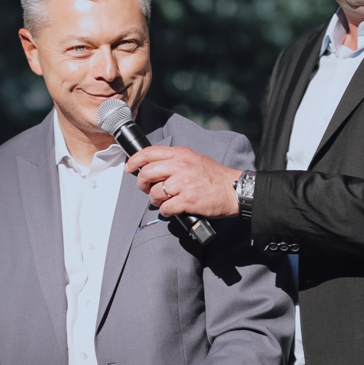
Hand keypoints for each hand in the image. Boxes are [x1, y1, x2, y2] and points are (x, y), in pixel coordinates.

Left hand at [124, 145, 241, 219]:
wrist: (233, 189)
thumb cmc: (214, 176)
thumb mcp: (194, 159)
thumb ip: (175, 160)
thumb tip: (153, 166)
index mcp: (181, 154)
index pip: (149, 152)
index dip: (135, 161)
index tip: (130, 168)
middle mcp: (181, 166)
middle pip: (147, 173)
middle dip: (143, 184)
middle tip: (148, 189)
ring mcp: (184, 183)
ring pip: (155, 193)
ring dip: (156, 200)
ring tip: (165, 201)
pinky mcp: (188, 200)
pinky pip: (166, 207)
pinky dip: (166, 211)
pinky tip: (172, 209)